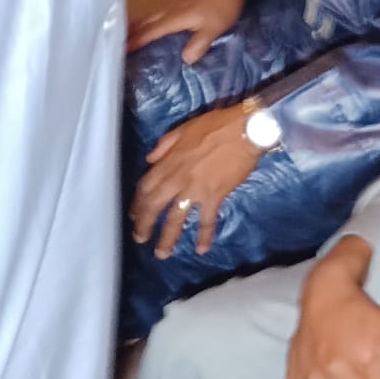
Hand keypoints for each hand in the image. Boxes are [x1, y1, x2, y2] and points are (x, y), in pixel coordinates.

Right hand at [127, 0, 253, 61]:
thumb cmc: (222, 7)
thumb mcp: (213, 29)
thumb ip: (199, 44)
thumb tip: (184, 59)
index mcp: (175, 18)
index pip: (151, 31)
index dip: (137, 41)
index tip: (121, 49)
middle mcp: (171, 11)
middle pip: (146, 22)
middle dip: (131, 33)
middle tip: (117, 44)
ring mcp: (176, 6)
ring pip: (151, 17)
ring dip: (138, 26)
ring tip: (127, 36)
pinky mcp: (182, 5)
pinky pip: (159, 15)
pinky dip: (149, 22)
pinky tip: (151, 26)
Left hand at [132, 104, 260, 256]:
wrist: (245, 129)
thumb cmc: (216, 125)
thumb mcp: (184, 129)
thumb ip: (164, 145)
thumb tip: (150, 159)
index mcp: (169, 161)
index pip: (146, 186)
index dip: (138, 203)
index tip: (134, 215)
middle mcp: (177, 178)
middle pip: (154, 205)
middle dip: (145, 225)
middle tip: (140, 239)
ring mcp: (195, 189)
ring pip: (175, 218)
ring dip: (167, 238)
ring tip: (162, 253)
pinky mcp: (214, 195)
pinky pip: (207, 220)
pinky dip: (204, 235)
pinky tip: (201, 249)